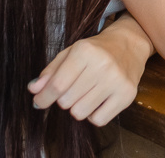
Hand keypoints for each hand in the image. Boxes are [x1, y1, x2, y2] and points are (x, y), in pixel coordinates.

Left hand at [29, 15, 151, 125]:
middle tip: (73, 89)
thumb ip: (50, 71)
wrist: (130, 44)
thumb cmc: (96, 50)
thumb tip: (34, 90)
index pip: (57, 85)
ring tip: (86, 94)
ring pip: (80, 113)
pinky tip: (98, 100)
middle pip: (66, 101)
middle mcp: (103, 65)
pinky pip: (98, 120)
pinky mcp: (128, 95)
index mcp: (85, 51)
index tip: (39, 102)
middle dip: (64, 99)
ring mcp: (117, 81)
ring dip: (78, 107)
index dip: (43, 98)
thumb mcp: (71, 52)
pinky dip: (93, 114)